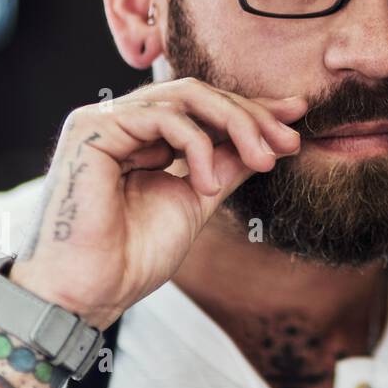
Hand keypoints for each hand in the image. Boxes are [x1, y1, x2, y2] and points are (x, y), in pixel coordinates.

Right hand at [10, 78, 306, 329]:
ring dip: (236, 125)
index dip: (253, 110)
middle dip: (252, 115)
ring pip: (187, 97)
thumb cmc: (132, 256)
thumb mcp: (199, 199)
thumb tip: (270, 139)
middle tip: (289, 142)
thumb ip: (227, 164)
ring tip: (262, 161)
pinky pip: (163, 117)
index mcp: (144, 137)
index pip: (205, 107)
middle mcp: (124, 121)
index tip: (297, 119)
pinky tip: (208, 182)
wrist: (91, 292)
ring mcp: (105, 120)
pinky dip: (197, 144)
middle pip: (201, 95)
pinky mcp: (92, 128)